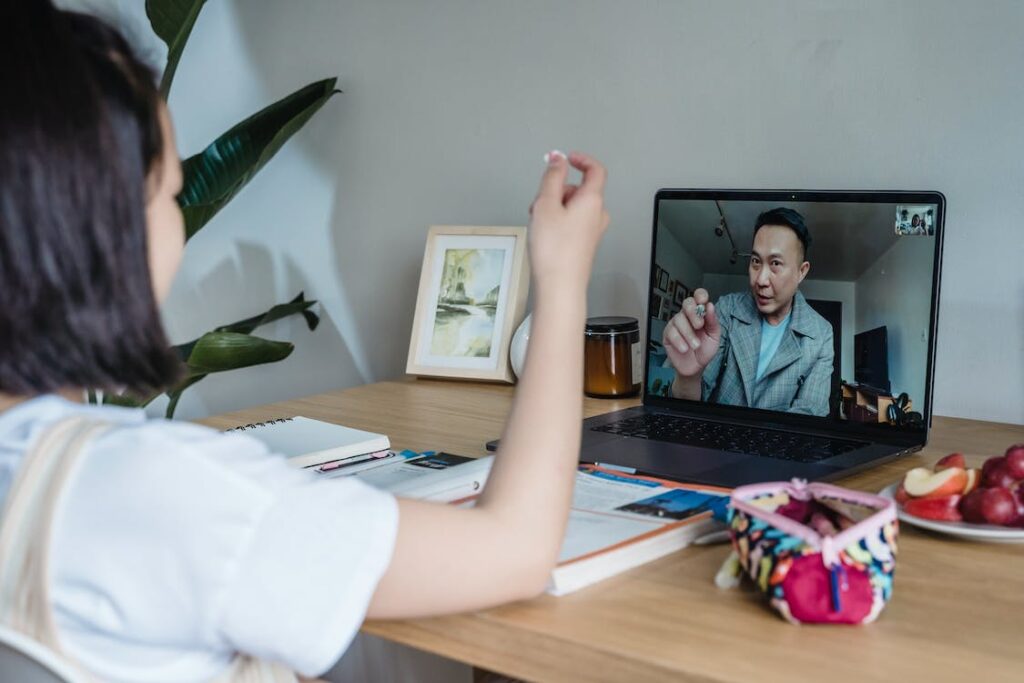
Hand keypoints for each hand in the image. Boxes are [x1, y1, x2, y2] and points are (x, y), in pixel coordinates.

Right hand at [527, 151, 609, 292]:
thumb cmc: (554, 249)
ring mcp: (593, 231)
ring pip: (573, 207)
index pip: (595, 170)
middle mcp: (598, 214)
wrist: (560, 286)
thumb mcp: (546, 204)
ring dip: (554, 207)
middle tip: (540, 203)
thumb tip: (558, 158)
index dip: (581, 160)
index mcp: (592, 200)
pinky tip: (544, 236)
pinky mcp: (585, 244)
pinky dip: (557, 222)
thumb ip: (552, 176)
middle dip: (557, 191)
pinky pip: (572, 223)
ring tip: (539, 224)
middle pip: (579, 190)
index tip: (565, 158)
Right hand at [662, 288, 720, 377]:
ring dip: (689, 334)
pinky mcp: (668, 334)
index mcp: (700, 313)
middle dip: (694, 313)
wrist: (696, 367)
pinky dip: (679, 341)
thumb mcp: (714, 336)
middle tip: (700, 326)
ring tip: (696, 346)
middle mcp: (687, 316)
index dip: (700, 295)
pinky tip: (685, 349)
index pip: (698, 297)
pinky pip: (671, 332)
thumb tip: (710, 306)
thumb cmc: (705, 349)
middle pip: (687, 303)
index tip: (703, 301)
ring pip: (679, 319)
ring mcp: (676, 324)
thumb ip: (713, 321)